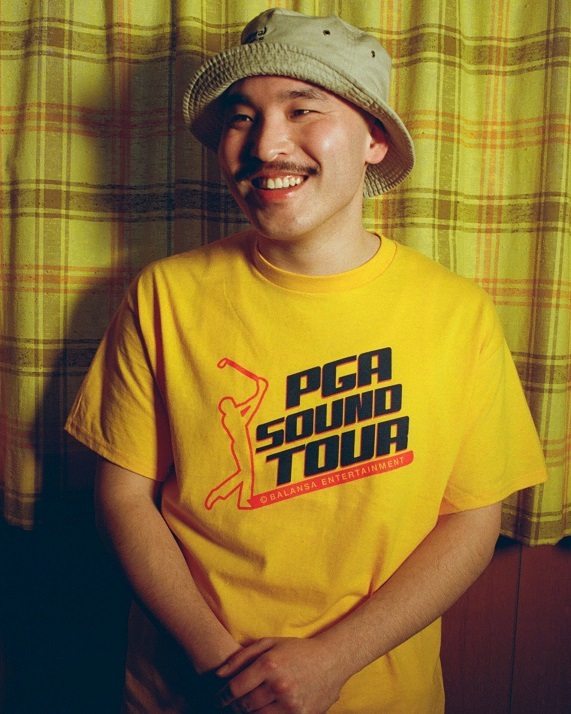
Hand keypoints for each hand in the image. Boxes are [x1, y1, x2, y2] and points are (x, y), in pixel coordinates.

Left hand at [213, 637, 346, 712]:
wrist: (331, 660)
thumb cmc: (296, 650)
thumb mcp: (269, 643)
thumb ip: (241, 657)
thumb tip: (217, 675)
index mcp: (269, 665)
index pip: (235, 689)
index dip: (222, 696)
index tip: (218, 698)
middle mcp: (279, 686)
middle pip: (244, 706)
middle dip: (233, 706)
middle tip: (230, 704)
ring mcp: (291, 704)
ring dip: (249, 713)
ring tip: (248, 706)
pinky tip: (265, 708)